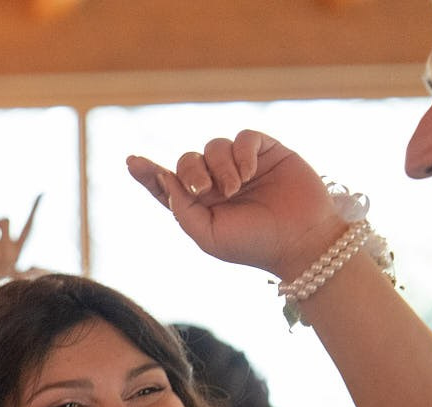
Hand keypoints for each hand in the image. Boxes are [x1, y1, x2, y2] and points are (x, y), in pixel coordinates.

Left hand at [125, 130, 344, 280]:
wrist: (300, 240)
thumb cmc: (253, 244)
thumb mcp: (208, 236)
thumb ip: (182, 211)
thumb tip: (164, 179)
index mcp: (199, 205)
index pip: (167, 184)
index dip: (148, 173)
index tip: (132, 162)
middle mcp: (217, 182)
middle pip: (187, 160)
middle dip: (189, 171)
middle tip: (204, 191)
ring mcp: (241, 165)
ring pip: (213, 147)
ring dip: (220, 166)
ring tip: (236, 188)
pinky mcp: (266, 152)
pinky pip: (243, 137)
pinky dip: (241, 152)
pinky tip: (248, 173)